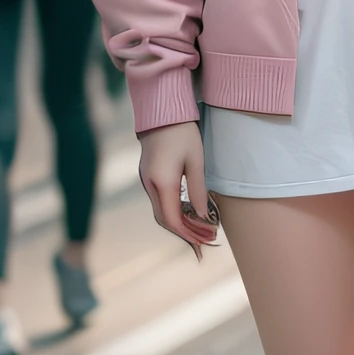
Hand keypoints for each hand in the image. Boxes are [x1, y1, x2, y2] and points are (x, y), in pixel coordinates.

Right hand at [139, 122, 217, 251]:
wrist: (162, 113)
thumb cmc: (183, 133)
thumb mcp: (196, 161)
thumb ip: (198, 190)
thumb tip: (203, 216)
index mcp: (162, 182)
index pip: (172, 219)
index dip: (188, 234)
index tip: (205, 241)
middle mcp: (149, 185)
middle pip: (165, 220)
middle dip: (186, 233)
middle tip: (207, 239)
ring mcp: (146, 181)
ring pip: (161, 212)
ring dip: (180, 224)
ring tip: (202, 229)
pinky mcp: (148, 176)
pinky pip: (160, 202)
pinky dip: (175, 212)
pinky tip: (190, 214)